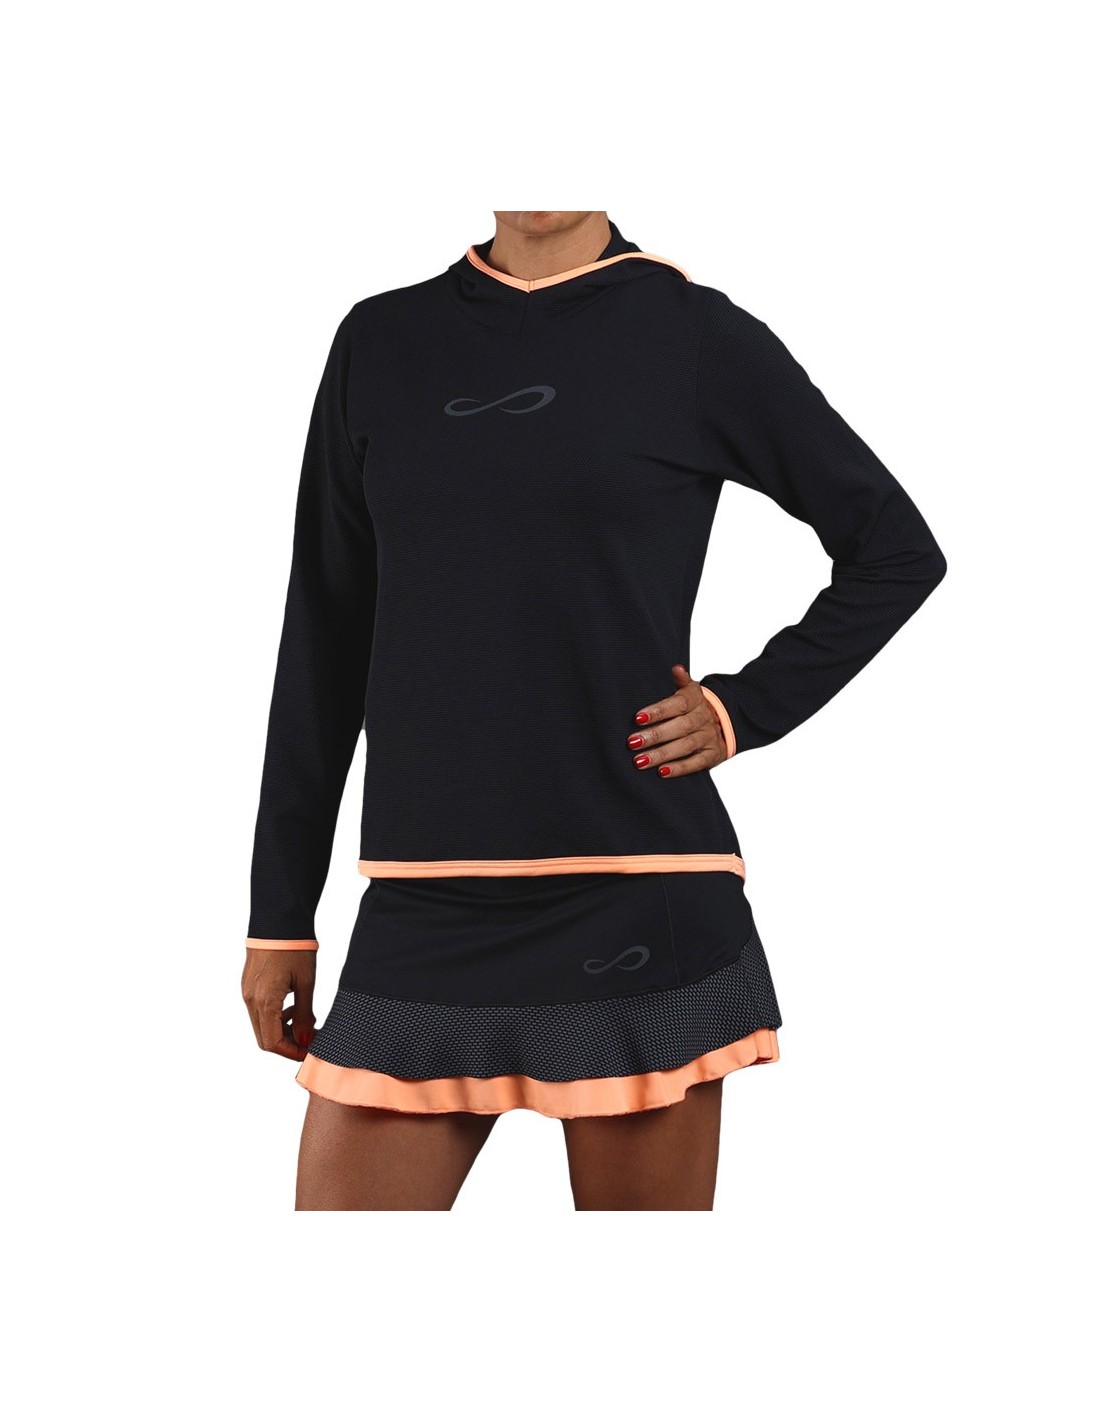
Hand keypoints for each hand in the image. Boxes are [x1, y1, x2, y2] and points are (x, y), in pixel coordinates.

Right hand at [241, 948, 316, 1060]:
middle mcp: (250, 1000)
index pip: (273, 1043)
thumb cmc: (295, 948)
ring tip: (304, 1020)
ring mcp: (247, 993)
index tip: (310, 1050)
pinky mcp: (248, 986)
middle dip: (287, 1044)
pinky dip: (274, 1017)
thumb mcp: (306, 983)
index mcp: (265, 1001)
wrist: (278, 921)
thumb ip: (304, 1015)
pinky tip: (292, 1007)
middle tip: (309, 1038)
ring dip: (281, 1030)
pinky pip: (258, 1011)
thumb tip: (305, 1040)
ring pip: (261, 1026)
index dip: (292, 1051)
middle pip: (264, 1039)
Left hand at [628, 663, 728, 777]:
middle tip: (632, 742)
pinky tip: (662, 772)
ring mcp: (709, 738)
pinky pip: (696, 763)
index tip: (638, 717)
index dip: (658, 711)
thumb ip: (680, 680)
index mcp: (696, 700)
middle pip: (680, 727)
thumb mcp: (690, 690)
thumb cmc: (695, 706)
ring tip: (640, 761)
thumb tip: (676, 668)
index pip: (678, 704)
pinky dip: (679, 768)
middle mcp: (704, 718)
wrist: (726, 721)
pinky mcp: (712, 755)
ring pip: (685, 746)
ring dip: (661, 754)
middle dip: (655, 735)